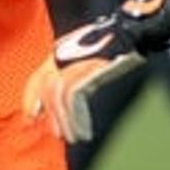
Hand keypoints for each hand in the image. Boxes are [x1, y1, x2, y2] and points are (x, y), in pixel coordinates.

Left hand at [23, 0, 169, 142]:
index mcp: (62, 50)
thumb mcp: (89, 62)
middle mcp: (67, 51)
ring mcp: (79, 56)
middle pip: (48, 85)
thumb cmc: (118, 49)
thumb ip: (72, 79)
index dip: (31, 97)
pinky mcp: (92, 64)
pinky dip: (75, 116)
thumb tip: (53, 106)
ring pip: (59, 92)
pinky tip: (83, 130)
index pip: (39, 76)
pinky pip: (74, 93)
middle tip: (58, 133)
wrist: (138, 33)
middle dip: (51, 113)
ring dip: (64, 119)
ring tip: (72, 136)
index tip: (31, 116)